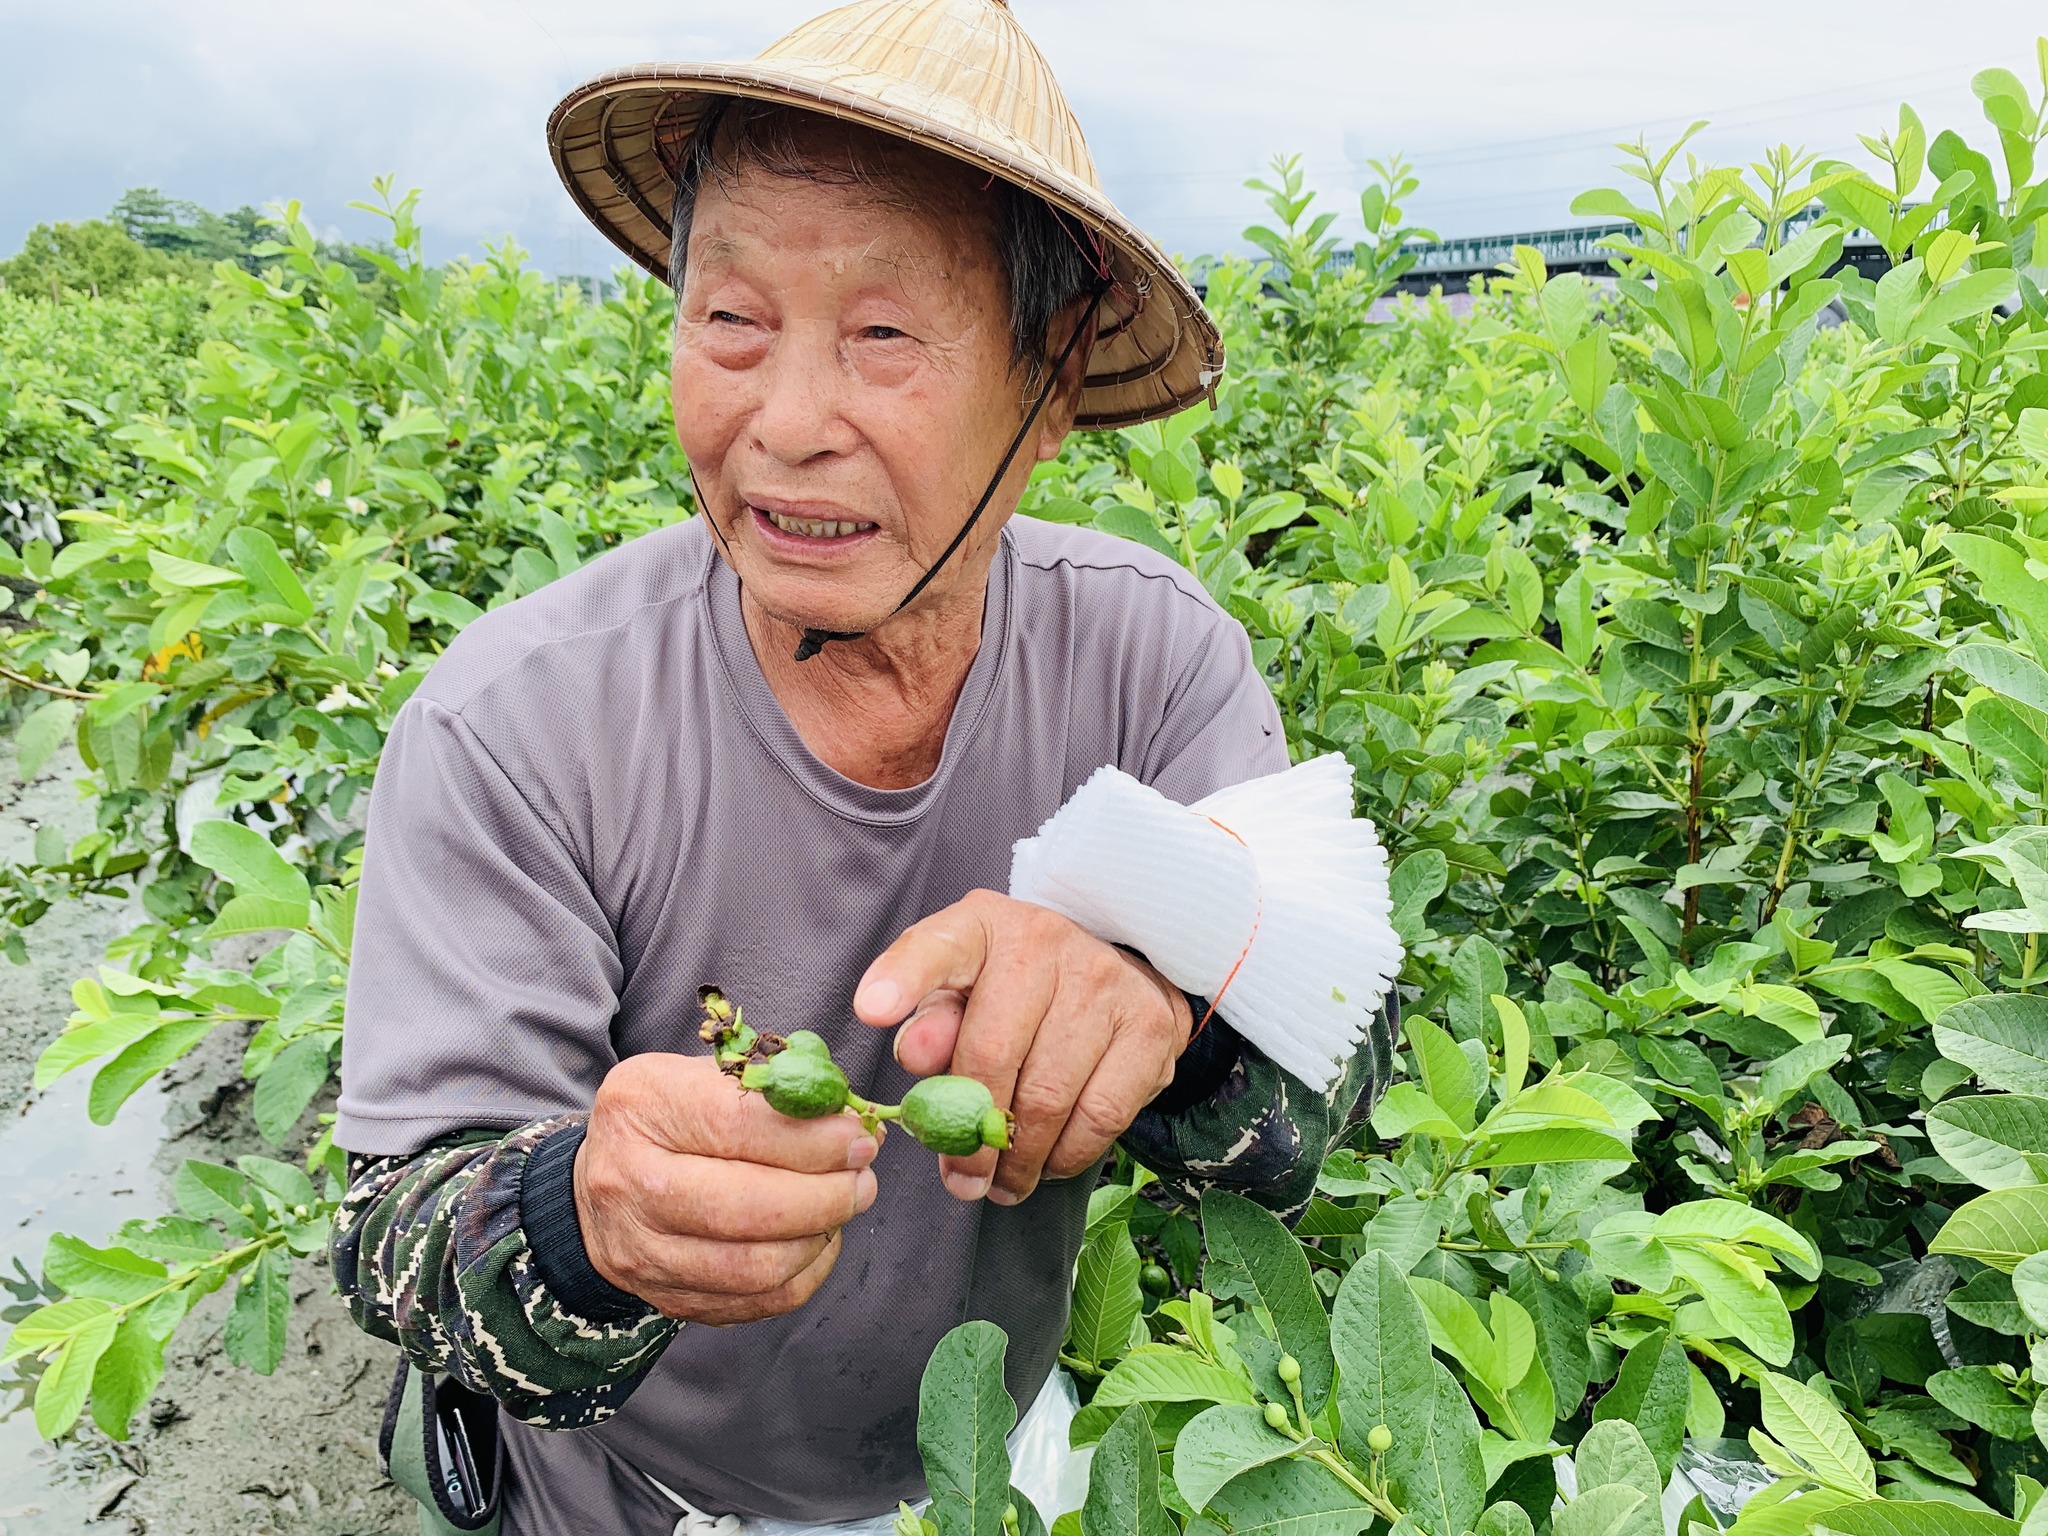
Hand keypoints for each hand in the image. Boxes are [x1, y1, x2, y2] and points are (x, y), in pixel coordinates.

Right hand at [574, 1052, 879, 1323]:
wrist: (604, 1179)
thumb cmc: (670, 1117)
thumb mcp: (707, 1076)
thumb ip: (778, 1092)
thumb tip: (855, 1123)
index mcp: (641, 1107)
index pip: (738, 1126)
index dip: (811, 1138)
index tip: (859, 1139)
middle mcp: (630, 1182)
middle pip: (747, 1208)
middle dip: (825, 1196)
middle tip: (862, 1179)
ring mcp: (643, 1251)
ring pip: (755, 1267)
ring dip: (819, 1236)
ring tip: (843, 1204)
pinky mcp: (667, 1297)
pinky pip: (757, 1301)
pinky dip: (804, 1273)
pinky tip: (817, 1239)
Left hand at [853, 889, 1191, 1205]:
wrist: (1119, 969)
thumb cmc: (1018, 989)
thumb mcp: (963, 992)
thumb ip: (930, 1022)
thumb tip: (915, 1058)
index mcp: (981, 926)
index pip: (937, 946)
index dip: (903, 979)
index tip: (870, 1009)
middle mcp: (1044, 941)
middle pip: (992, 1054)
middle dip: (970, 1134)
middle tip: (961, 1179)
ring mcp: (1104, 980)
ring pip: (1048, 1096)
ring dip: (1018, 1159)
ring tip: (1002, 1184)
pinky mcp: (1149, 1025)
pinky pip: (1101, 1115)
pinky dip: (1069, 1155)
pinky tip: (1050, 1163)